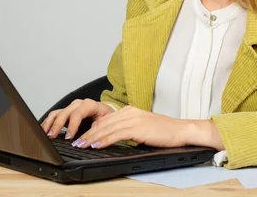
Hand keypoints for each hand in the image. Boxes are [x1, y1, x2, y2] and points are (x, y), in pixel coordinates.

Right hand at [41, 98, 114, 139]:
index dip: (72, 125)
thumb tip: (90, 137)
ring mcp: (71, 108)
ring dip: (50, 123)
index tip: (68, 137)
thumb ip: (98, 128)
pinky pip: (54, 115)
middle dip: (57, 125)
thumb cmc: (106, 118)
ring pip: (57, 113)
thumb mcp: (106, 122)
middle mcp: (78, 104)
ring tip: (45, 134)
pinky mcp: (66, 112)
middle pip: (65, 112)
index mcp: (90, 105)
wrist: (105, 112)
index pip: (78, 113)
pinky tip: (44, 130)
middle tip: (52, 137)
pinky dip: (48, 123)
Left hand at [72, 105, 193, 148]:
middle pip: (103, 123)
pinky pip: (116, 134)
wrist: (180, 130)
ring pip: (106, 128)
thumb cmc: (164, 132)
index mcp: (130, 111)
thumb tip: (112, 137)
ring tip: (81, 144)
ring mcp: (133, 119)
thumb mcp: (142, 128)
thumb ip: (127, 129)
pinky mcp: (137, 128)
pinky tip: (96, 144)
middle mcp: (129, 112)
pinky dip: (103, 140)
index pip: (105, 119)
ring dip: (91, 137)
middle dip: (87, 133)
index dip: (92, 128)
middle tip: (76, 141)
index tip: (82, 136)